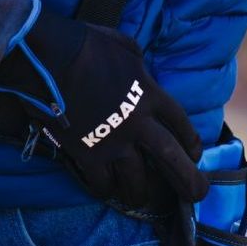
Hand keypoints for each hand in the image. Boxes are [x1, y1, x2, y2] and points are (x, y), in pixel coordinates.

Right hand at [0, 0, 208, 207]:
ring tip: (140, 200)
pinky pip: (102, 182)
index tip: (195, 154)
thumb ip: (138, 62)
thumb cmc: (85, 45)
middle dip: (188, 180)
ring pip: (137, 180)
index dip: (191, 141)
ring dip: (140, 193)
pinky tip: (105, 191)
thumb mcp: (124, 46)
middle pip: (172, 159)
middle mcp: (139, 123)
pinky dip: (105, 190)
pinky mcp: (88, 153)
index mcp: (151, 94)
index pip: (181, 124)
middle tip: (197, 194)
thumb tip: (139, 66)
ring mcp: (114, 141)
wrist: (48, 57)